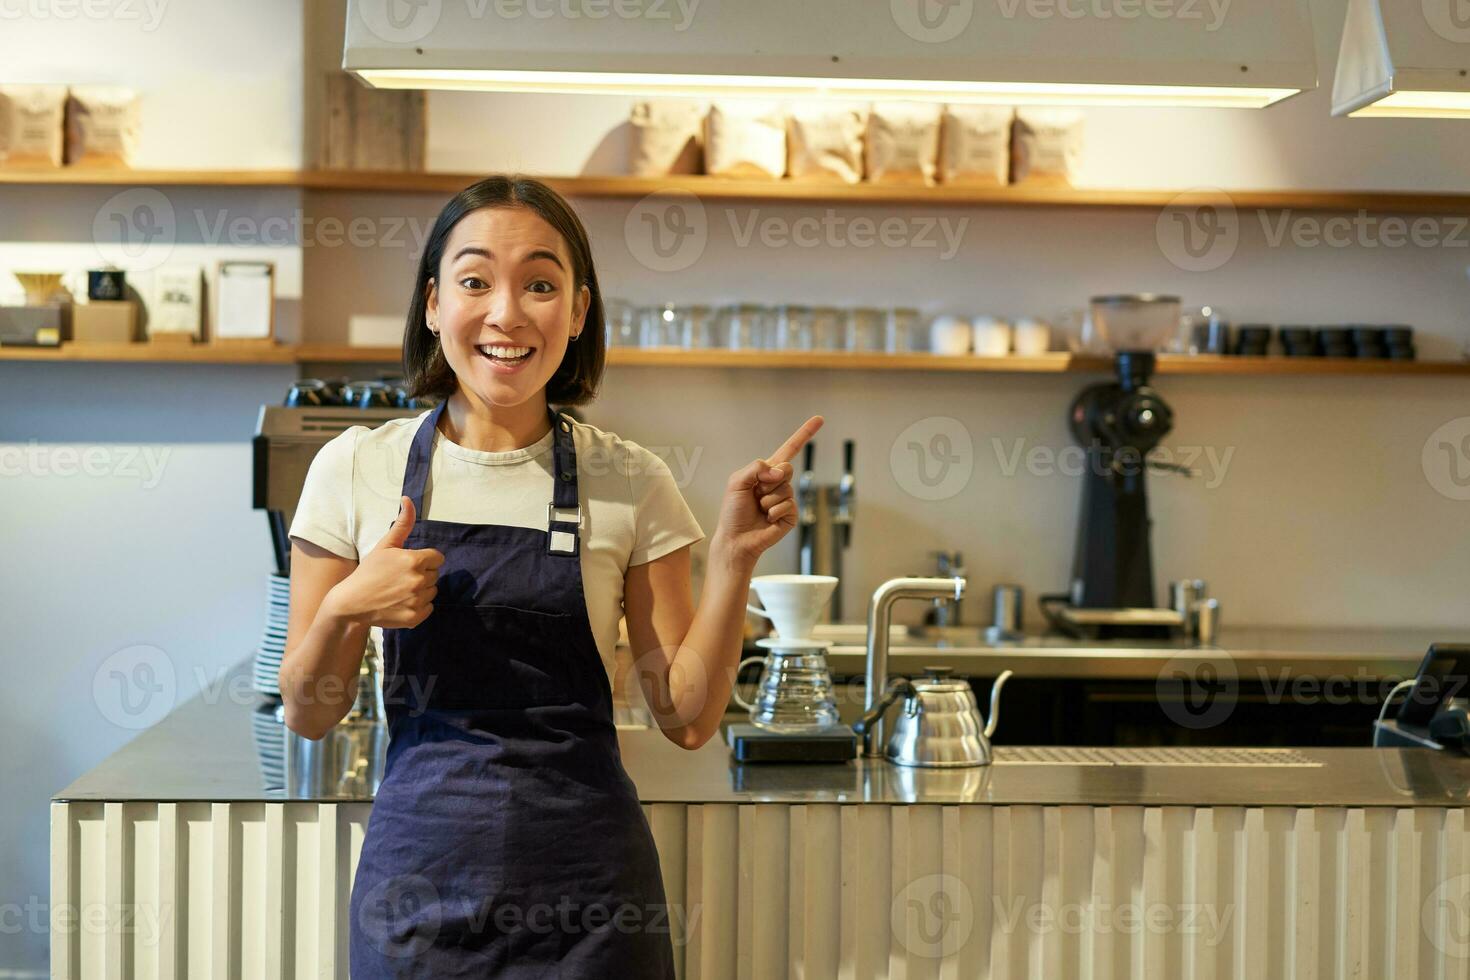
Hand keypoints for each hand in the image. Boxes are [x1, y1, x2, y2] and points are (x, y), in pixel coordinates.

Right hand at [325, 496, 443, 628]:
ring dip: (421, 590)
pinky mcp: (415, 617)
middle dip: (422, 574)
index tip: (408, 564)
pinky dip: (418, 606)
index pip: (437, 558)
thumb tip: (408, 499)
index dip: (424, 559)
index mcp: (414, 560)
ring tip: (400, 590)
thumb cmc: (368, 571)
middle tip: (400, 578)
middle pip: (435, 574)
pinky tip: (401, 603)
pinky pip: (429, 608)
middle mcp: (419, 580)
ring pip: (432, 591)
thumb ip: (402, 523)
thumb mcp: (385, 545)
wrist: (351, 603)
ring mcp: (417, 600)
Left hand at [713, 416, 823, 570]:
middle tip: (757, 493)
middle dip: (770, 480)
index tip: (820, 419)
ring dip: (768, 499)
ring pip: (785, 489)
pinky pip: (788, 505)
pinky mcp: (791, 515)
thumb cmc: (733, 511)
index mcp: (766, 472)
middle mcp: (779, 483)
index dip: (804, 434)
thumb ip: (755, 468)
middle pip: (787, 468)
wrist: (736, 539)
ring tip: (759, 509)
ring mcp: (787, 499)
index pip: (790, 449)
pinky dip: (774, 511)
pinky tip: (767, 519)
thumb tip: (779, 472)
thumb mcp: (737, 482)